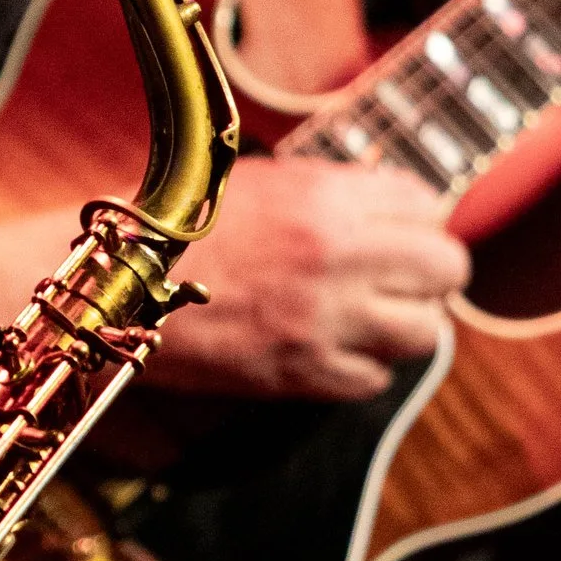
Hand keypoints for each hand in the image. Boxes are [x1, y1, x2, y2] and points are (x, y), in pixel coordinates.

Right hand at [149, 154, 468, 399]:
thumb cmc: (178, 226)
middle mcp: (337, 254)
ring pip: (425, 331)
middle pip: (446, 268)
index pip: (426, 204)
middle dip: (429, 273)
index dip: (415, 219)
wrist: (114, 286)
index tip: (394, 230)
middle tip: (398, 278)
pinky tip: (329, 347)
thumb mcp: (261, 181)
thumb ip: (333, 192)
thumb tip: (397, 210)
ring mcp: (323, 318)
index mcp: (325, 195)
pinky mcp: (303, 372)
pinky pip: (374, 378)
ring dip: (404, 324)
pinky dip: (361, 367)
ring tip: (369, 317)